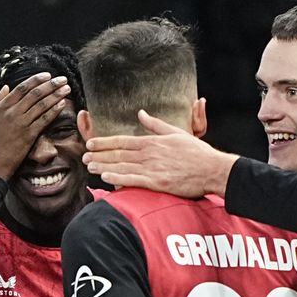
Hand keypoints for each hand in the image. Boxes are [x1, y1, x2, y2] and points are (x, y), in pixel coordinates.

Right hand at [0, 73, 70, 180]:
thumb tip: (4, 88)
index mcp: (1, 107)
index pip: (21, 88)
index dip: (36, 80)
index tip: (47, 75)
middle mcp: (12, 112)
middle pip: (35, 94)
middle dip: (51, 85)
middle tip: (62, 79)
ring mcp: (21, 123)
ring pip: (42, 104)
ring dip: (56, 95)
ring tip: (66, 89)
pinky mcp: (29, 135)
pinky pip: (44, 119)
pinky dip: (54, 111)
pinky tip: (62, 105)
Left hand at [83, 110, 237, 196]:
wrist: (212, 169)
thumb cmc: (197, 152)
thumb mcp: (177, 132)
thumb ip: (156, 124)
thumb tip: (141, 113)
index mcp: (153, 141)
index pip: (123, 141)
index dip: (105, 142)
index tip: (91, 143)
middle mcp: (149, 154)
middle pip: (118, 154)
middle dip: (99, 154)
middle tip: (84, 156)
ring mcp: (152, 169)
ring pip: (121, 167)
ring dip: (103, 166)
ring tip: (90, 166)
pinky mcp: (156, 183)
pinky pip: (132, 181)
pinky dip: (117, 179)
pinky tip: (106, 178)